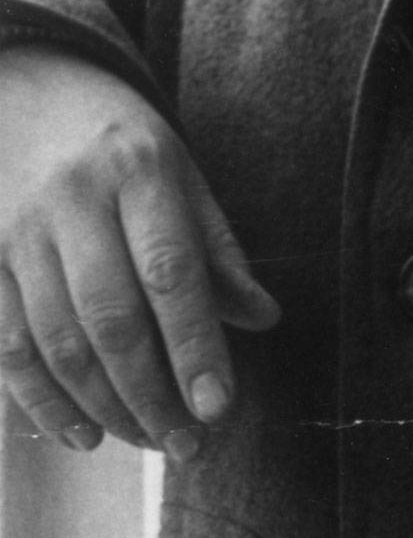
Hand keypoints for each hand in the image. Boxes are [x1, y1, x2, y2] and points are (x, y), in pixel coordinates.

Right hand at [0, 47, 279, 460]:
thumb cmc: (121, 141)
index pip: (171, 272)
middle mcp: (73, 200)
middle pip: (111, 318)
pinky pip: (6, 345)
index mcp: (139, 170)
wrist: (25, 91)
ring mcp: (17, 232)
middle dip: (153, 394)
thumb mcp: (182, 171)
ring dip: (105, 406)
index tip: (220, 407)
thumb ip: (217, 248)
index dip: (195, 346)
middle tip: (189, 446)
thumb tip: (263, 319)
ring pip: (57, 342)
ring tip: (150, 441)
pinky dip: (41, 400)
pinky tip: (81, 433)